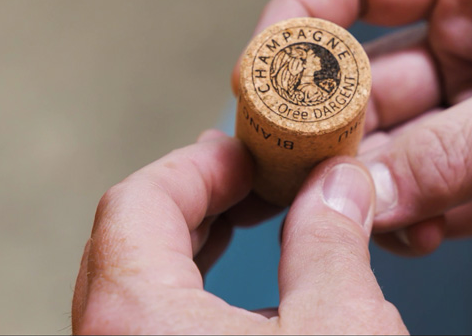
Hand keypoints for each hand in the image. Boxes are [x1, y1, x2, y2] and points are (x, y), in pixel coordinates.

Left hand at [72, 130, 405, 333]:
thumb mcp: (340, 327)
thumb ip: (332, 241)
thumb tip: (337, 186)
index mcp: (137, 317)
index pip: (138, 204)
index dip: (202, 164)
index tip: (250, 153)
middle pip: (131, 239)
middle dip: (203, 197)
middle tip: (258, 179)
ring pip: (140, 286)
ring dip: (199, 243)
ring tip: (257, 221)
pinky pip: (156, 323)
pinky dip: (197, 290)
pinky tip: (249, 290)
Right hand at [240, 0, 471, 292]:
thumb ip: (452, 151)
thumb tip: (359, 192)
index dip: (303, 14)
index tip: (263, 70)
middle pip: (367, 74)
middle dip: (327, 122)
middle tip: (287, 169)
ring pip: (394, 146)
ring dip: (367, 181)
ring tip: (347, 216)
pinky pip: (429, 199)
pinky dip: (410, 221)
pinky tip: (411, 238)